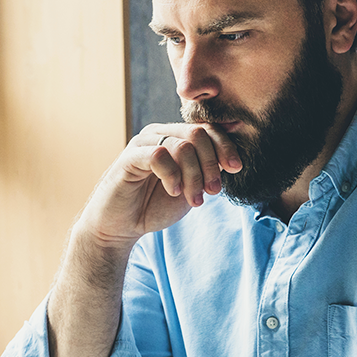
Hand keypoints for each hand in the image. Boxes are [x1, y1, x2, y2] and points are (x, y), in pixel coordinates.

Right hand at [79, 123, 242, 248]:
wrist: (120, 227)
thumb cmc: (153, 206)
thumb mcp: (190, 187)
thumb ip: (207, 170)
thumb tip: (231, 157)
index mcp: (174, 138)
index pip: (206, 129)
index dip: (225, 146)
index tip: (236, 168)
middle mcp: (159, 134)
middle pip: (197, 134)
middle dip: (211, 164)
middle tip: (213, 191)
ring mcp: (143, 144)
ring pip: (182, 145)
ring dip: (195, 176)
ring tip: (194, 200)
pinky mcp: (128, 158)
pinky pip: (159, 155)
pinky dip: (172, 176)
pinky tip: (173, 192)